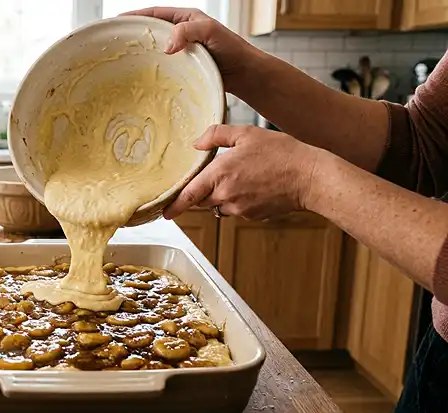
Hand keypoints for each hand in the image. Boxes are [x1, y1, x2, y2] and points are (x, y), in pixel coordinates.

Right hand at [120, 7, 256, 92]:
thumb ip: (188, 32)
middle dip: (134, 34)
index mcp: (186, 18)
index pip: (154, 13)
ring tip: (123, 60)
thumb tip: (166, 46)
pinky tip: (142, 77)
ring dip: (141, 53)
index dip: (135, 16)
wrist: (246, 74)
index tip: (117, 21)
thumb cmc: (232, 49)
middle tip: (114, 41)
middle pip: (152, 30)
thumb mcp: (210, 32)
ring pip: (156, 49)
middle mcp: (182, 33)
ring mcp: (182, 51)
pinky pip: (163, 66)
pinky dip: (152, 69)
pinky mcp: (184, 68)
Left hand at [164, 125, 321, 220]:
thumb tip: (196, 143)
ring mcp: (239, 209)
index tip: (165, 212)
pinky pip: (236, 210)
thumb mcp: (246, 133)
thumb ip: (216, 135)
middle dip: (201, 193)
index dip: (174, 206)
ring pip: (218, 206)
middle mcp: (226, 195)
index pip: (188, 196)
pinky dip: (238, 201)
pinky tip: (254, 186)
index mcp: (220, 174)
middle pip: (201, 201)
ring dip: (221, 196)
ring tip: (242, 178)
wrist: (310, 177)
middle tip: (215, 178)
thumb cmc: (281, 152)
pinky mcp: (252, 216)